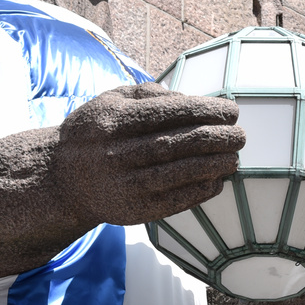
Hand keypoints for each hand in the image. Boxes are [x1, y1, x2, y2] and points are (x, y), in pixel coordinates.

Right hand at [53, 84, 244, 224]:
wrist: (64, 180)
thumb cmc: (98, 133)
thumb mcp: (111, 101)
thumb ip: (147, 93)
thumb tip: (189, 98)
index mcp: (113, 121)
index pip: (167, 113)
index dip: (204, 111)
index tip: (231, 110)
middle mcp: (116, 154)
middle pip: (175, 144)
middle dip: (215, 138)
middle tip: (240, 135)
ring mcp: (124, 185)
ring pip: (177, 174)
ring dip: (213, 166)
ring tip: (234, 157)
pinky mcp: (134, 211)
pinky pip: (174, 201)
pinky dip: (200, 191)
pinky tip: (217, 180)